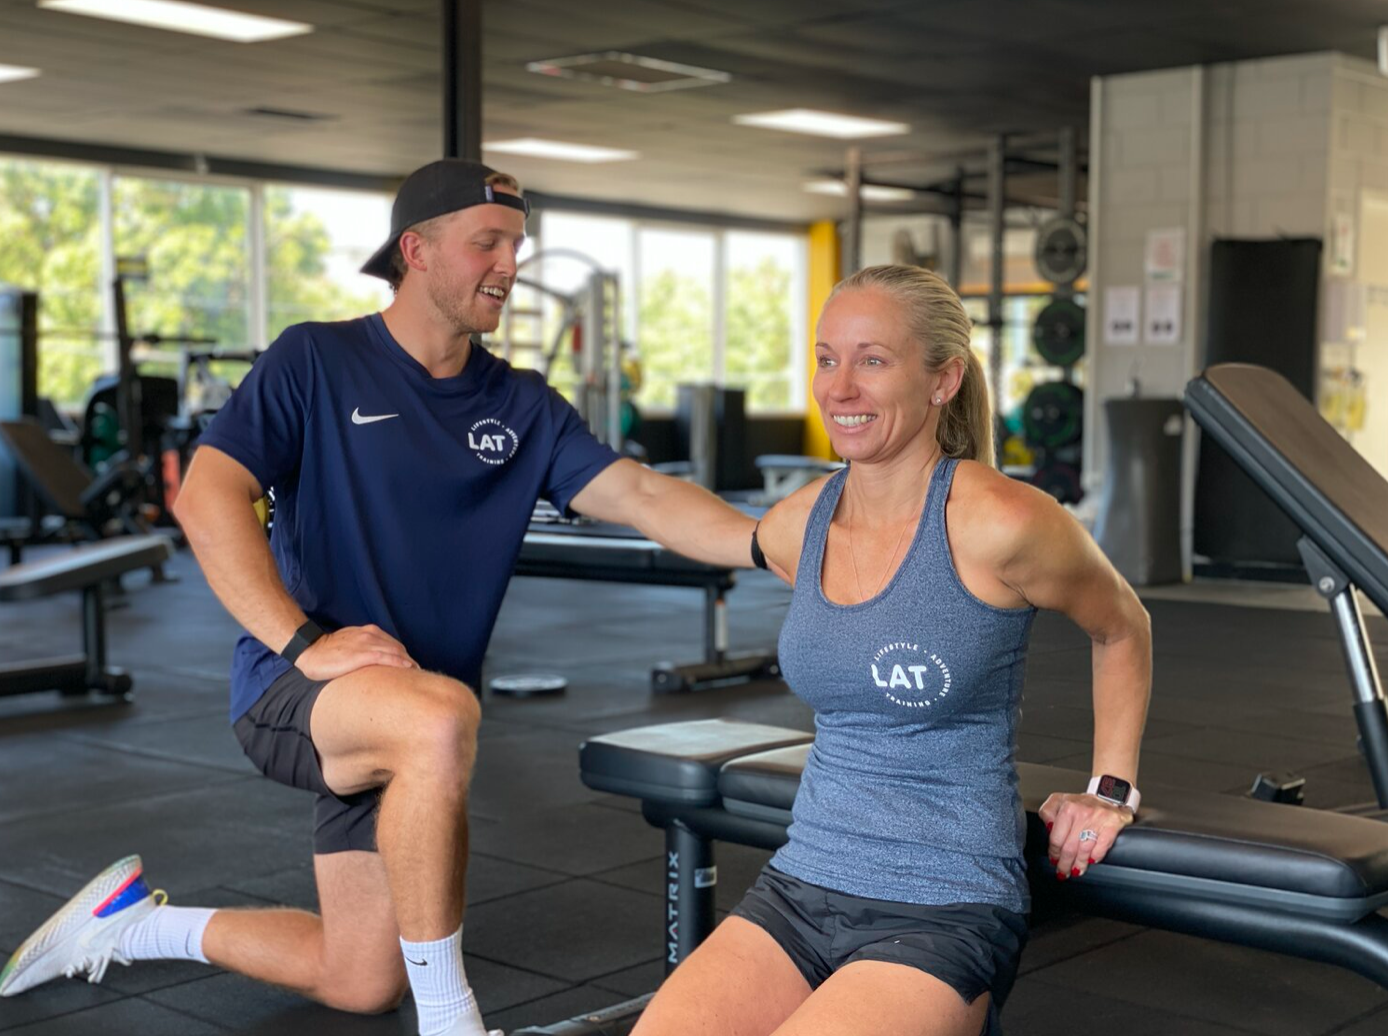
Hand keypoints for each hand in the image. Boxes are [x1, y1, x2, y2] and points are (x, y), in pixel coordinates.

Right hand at [295, 624, 417, 680]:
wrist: (310, 650)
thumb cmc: (328, 651)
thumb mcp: (350, 644)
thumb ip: (364, 648)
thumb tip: (373, 662)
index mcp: (368, 632)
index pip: (393, 644)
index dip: (404, 656)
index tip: (412, 667)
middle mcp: (371, 635)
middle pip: (398, 648)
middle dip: (410, 660)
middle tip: (418, 673)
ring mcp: (367, 643)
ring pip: (396, 651)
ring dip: (409, 662)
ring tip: (417, 673)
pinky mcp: (362, 654)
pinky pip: (386, 657)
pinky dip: (399, 662)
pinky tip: (407, 668)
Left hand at [1037, 791, 1133, 879]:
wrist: (1108, 794)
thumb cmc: (1081, 802)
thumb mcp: (1059, 800)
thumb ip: (1047, 812)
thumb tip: (1048, 827)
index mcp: (1068, 808)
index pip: (1057, 838)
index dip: (1054, 852)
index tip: (1054, 859)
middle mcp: (1082, 814)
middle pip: (1070, 847)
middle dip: (1065, 863)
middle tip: (1063, 871)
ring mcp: (1098, 820)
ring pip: (1085, 850)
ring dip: (1079, 864)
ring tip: (1075, 870)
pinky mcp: (1112, 826)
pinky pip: (1102, 847)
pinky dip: (1095, 857)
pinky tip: (1091, 861)